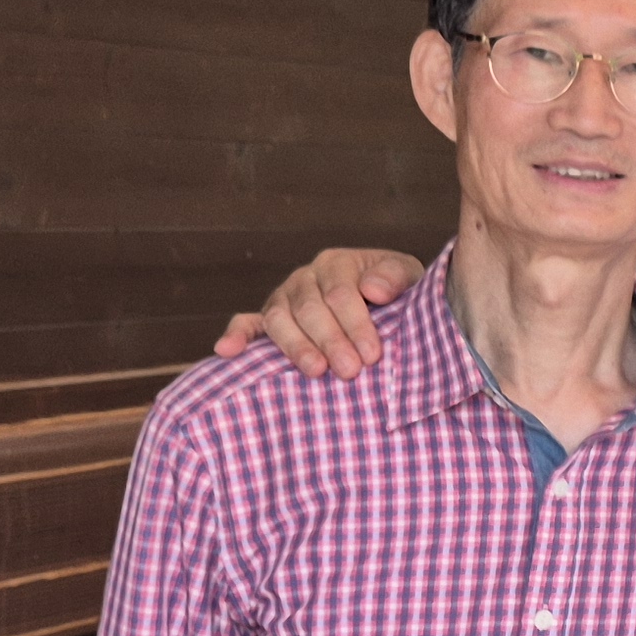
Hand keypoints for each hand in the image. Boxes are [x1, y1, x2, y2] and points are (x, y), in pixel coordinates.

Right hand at [211, 247, 424, 375]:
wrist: (384, 300)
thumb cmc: (395, 292)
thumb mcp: (407, 277)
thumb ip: (394, 278)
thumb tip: (373, 290)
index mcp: (337, 263)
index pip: (342, 293)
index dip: (356, 324)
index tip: (373, 353)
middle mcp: (305, 278)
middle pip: (311, 309)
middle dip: (332, 341)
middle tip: (350, 371)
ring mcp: (282, 297)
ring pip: (279, 319)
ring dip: (296, 347)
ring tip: (316, 371)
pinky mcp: (267, 319)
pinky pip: (247, 323)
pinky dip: (236, 335)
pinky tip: (227, 350)